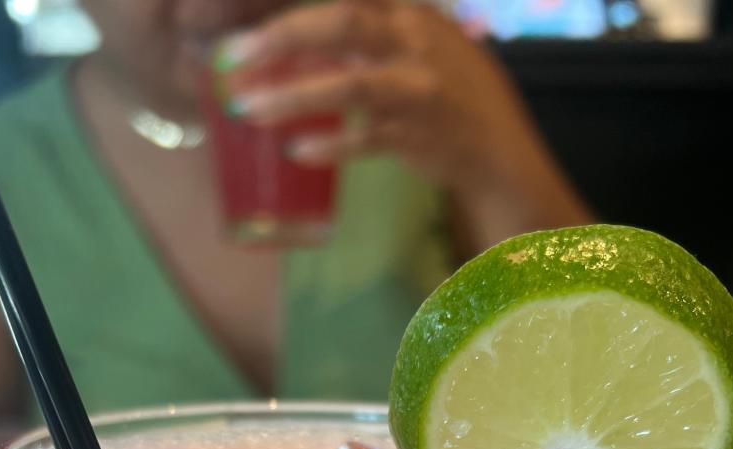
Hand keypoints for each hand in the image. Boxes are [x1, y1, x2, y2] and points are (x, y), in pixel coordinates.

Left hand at [218, 1, 589, 245]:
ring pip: (351, 85)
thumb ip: (365, 38)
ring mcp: (421, 90)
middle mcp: (417, 41)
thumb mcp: (414, 47)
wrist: (499, 151)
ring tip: (249, 109)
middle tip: (232, 57)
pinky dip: (331, 145)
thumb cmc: (447, 94)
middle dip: (282, 37)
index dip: (299, 5)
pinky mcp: (421, 136)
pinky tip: (297, 150)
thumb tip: (292, 41)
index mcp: (411, 11)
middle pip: (342, 24)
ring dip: (295, 96)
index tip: (249, 23)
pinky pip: (367, 139)